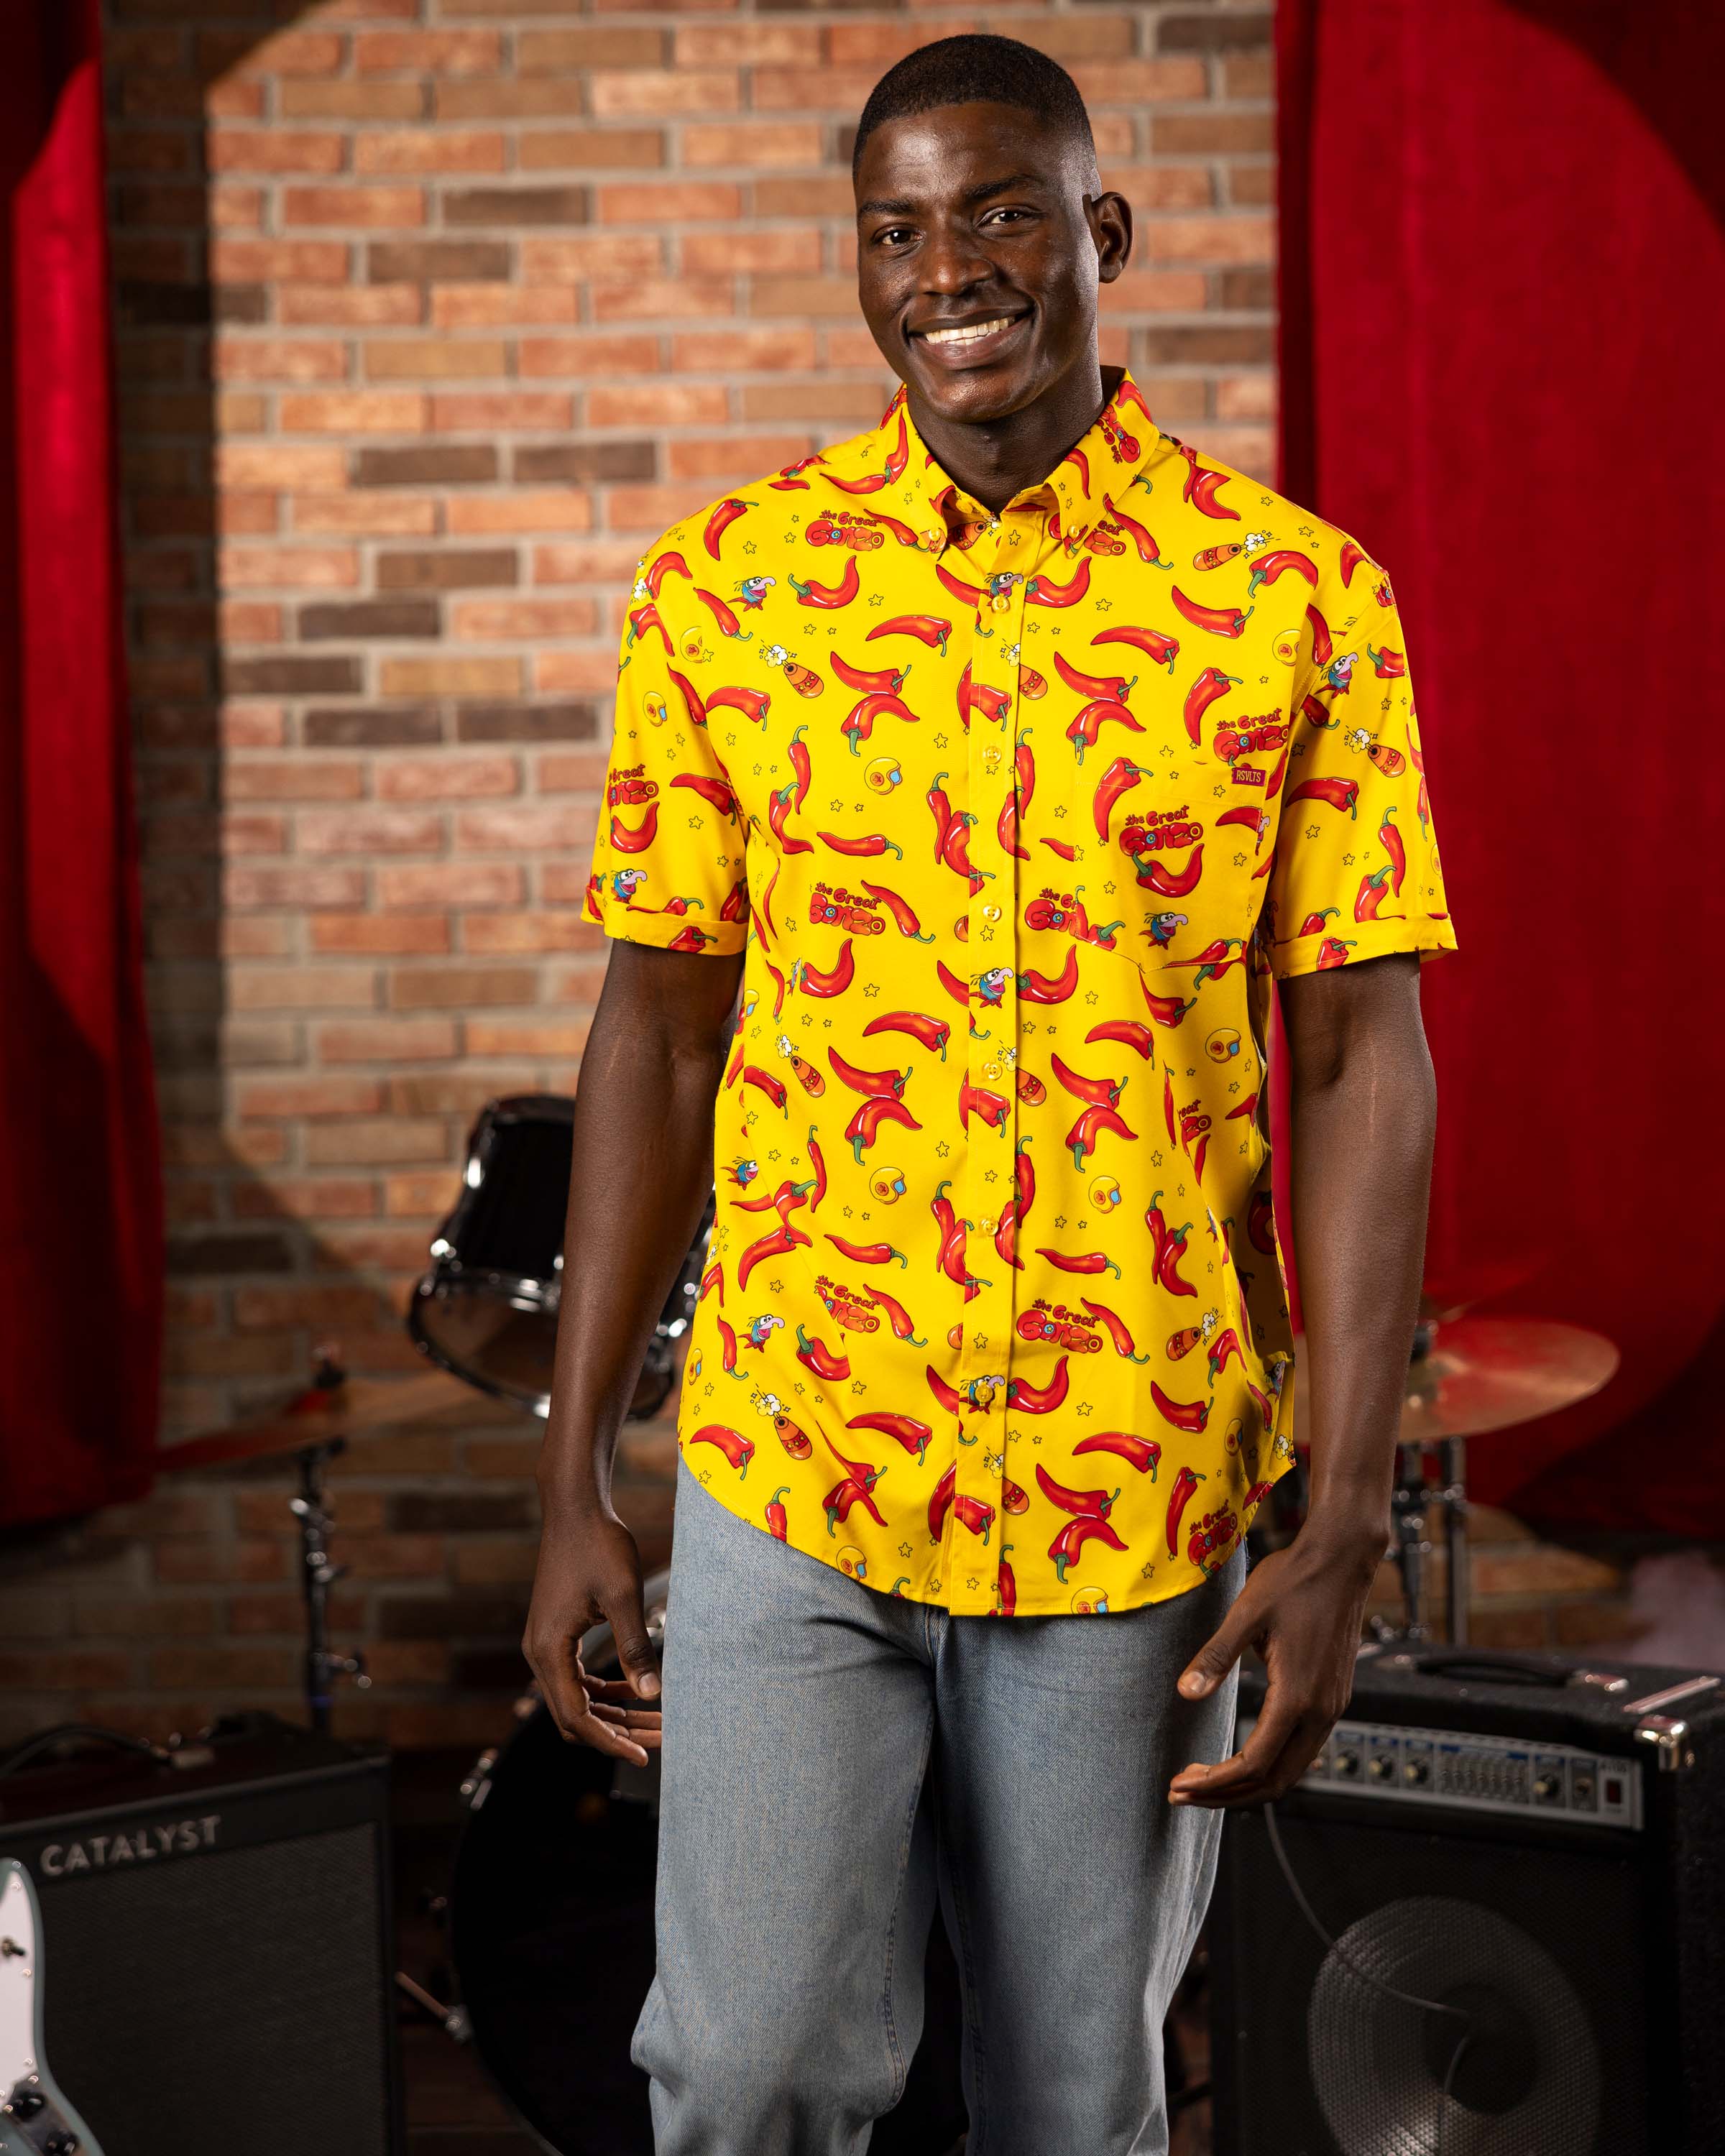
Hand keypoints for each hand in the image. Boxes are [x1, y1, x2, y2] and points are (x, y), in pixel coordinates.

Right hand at [522, 1505, 662, 1766]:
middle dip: (616, 1732)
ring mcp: (544, 1643)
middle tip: (659, 1738)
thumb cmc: (597, 1545)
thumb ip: (635, 1646)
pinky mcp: (555, 1633)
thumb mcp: (623, 1596)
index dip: (610, 1742)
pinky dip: (602, 1691)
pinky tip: (631, 1691)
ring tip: (653, 1720)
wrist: (575, 1508)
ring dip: (612, 1713)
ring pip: (575, 1698)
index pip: (576, 1717)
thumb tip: (652, 1695)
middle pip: (573, 1715)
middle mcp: (539, 1653)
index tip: (643, 1757)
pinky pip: (575, 1677)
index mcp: (549, 1650)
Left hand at [1166, 1526, 1381, 1808]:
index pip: (1253, 1763)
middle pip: (1274, 1781)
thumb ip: (1215, 1658)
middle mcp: (1321, 1711)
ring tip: (1205, 1781)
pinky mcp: (1334, 1698)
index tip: (1180, 1784)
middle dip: (1226, 1794)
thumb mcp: (1245, 1615)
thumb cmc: (1294, 1580)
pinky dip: (1269, 1765)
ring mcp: (1332, 1707)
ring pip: (1291, 1770)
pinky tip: (1241, 1754)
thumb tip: (1185, 1694)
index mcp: (1297, 1696)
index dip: (1215, 1782)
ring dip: (1248, 1783)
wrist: (1342, 1560)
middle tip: (1183, 1793)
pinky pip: (1302, 1749)